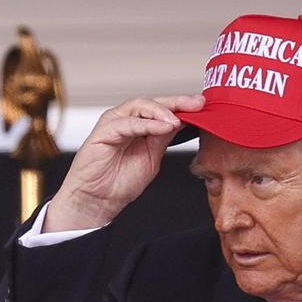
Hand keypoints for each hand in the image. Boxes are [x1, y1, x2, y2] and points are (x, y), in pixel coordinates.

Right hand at [44, 95, 204, 230]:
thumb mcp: (152, 157)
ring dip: (162, 111)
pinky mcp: (103, 132)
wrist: (98, 200)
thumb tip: (180, 122)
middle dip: (177, 101)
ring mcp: (113, 123)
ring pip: (139, 106)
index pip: (162, 108)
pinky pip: (127, 123)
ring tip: (178, 120)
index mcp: (139, 125)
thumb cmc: (120, 181)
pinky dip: (146, 124)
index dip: (182, 105)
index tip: (202, 106)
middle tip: (196, 104)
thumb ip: (163, 139)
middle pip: (153, 102)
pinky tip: (162, 127)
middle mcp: (125, 119)